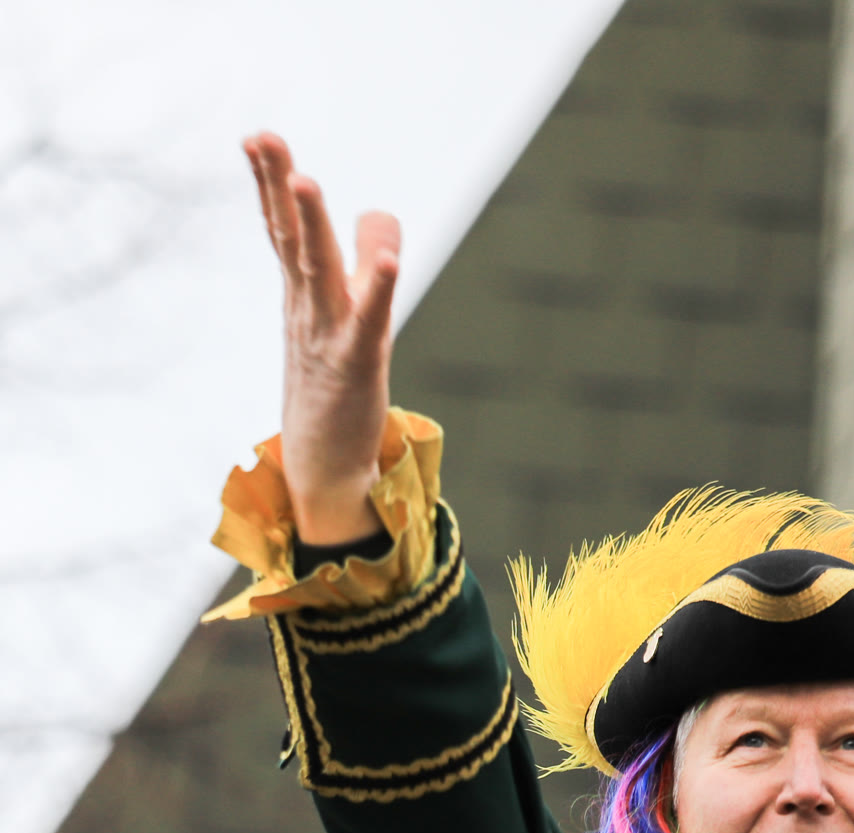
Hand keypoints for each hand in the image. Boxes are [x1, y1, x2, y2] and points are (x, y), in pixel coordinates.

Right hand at [244, 132, 398, 544]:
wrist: (326, 470)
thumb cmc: (335, 395)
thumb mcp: (346, 322)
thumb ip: (364, 269)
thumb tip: (379, 217)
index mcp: (301, 300)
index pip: (280, 231)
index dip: (268, 185)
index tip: (256, 139)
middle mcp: (309, 311)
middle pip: (290, 238)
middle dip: (278, 185)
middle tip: (261, 136)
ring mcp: (328, 337)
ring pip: (318, 271)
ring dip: (312, 225)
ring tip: (306, 179)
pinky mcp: (356, 366)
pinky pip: (368, 322)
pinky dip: (379, 290)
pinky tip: (391, 261)